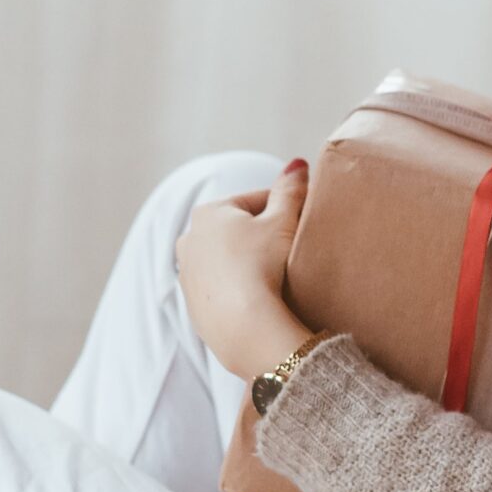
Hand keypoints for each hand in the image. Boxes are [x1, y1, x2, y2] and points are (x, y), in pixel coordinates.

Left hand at [177, 159, 319, 381]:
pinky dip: (239, 288)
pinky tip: (262, 296)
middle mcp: (188, 240)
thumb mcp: (283, 220)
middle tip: (292, 246)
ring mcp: (187, 276)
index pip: (255, 200)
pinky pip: (222, 288)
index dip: (285, 207)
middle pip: (237, 230)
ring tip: (279, 274)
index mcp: (208, 213)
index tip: (304, 220)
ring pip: (227, 260)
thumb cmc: (262, 265)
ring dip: (249, 261)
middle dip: (262, 234)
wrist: (245, 327)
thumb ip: (290, 189)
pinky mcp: (193, 307)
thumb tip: (297, 164)